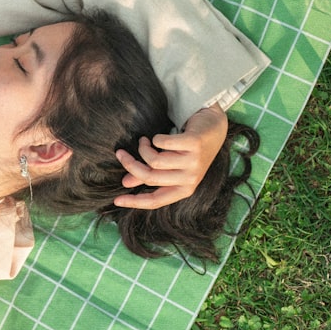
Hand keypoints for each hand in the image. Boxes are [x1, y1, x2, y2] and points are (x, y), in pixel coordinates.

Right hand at [113, 104, 227, 209]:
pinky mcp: (194, 144)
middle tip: (120, 154)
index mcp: (184, 188)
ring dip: (143, 148)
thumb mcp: (170, 166)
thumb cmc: (190, 149)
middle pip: (150, 177)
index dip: (135, 202)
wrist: (214, 127)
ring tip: (144, 141)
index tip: (117, 200)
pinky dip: (155, 138)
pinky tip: (157, 137)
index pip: (156, 200)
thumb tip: (126, 182)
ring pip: (155, 160)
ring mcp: (194, 162)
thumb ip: (149, 174)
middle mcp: (190, 178)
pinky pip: (163, 143)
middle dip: (130, 164)